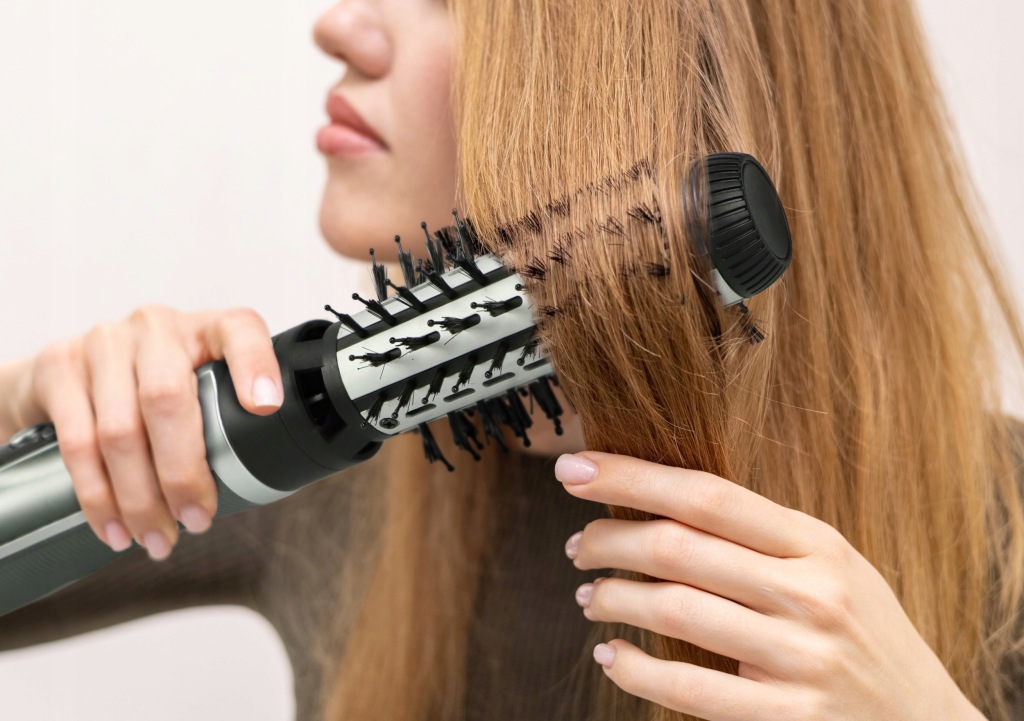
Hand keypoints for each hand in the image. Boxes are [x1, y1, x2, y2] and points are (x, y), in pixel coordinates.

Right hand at [5, 305, 282, 560]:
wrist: (65, 371)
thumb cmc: (152, 385)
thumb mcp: (200, 385)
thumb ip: (228, 416)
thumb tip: (251, 484)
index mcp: (205, 328)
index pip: (239, 330)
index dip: (255, 365)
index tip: (265, 406)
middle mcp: (155, 326)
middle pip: (168, 400)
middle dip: (182, 473)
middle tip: (196, 520)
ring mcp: (104, 343)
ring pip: (120, 432)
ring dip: (140, 499)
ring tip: (157, 537)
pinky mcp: (60, 368)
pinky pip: (78, 444)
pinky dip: (98, 497)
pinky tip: (115, 527)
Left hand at [555, 452, 984, 720]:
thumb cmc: (862, 637)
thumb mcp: (833, 570)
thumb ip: (763, 539)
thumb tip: (659, 504)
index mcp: (818, 545)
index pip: (707, 495)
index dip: (631, 477)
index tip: (574, 469)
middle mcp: (812, 594)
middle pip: (678, 547)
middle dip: (608, 539)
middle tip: (577, 546)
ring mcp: (801, 660)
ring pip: (673, 609)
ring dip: (611, 598)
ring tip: (588, 597)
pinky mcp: (786, 720)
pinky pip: (687, 689)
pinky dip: (634, 669)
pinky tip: (612, 656)